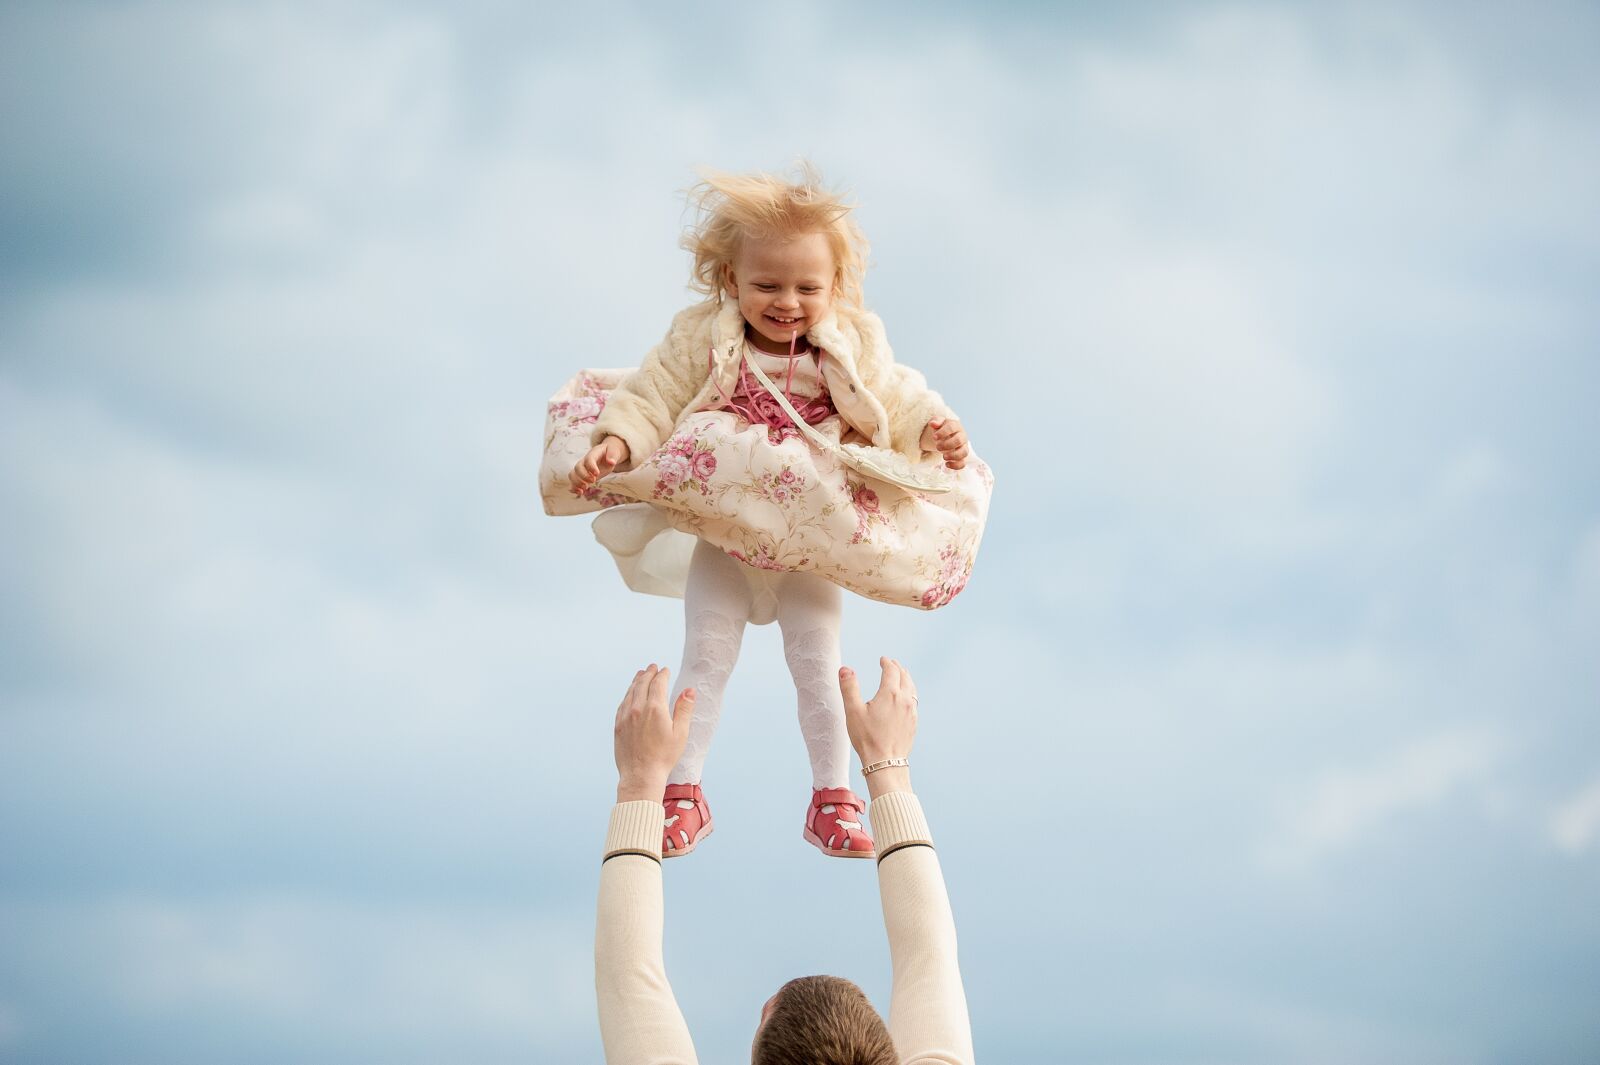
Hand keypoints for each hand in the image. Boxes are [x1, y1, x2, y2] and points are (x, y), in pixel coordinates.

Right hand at [571, 435, 629, 489]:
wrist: (607, 453)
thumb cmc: (610, 452)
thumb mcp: (614, 450)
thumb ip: (613, 455)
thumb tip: (611, 462)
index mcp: (593, 454)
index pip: (589, 459)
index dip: (591, 467)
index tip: (597, 474)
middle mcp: (585, 461)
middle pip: (578, 467)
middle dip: (583, 476)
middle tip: (593, 481)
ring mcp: (582, 468)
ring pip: (572, 475)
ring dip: (576, 483)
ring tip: (584, 489)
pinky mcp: (582, 476)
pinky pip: (573, 481)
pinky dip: (574, 487)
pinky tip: (580, 492)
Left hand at [613, 665, 695, 802]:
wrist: (641, 775)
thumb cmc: (664, 756)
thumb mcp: (680, 733)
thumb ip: (684, 709)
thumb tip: (689, 691)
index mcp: (655, 709)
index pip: (658, 683)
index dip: (663, 674)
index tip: (666, 670)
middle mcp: (637, 709)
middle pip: (642, 683)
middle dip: (649, 673)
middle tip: (653, 667)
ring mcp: (625, 716)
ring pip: (630, 692)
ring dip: (636, 681)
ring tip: (641, 674)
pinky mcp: (618, 725)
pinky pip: (622, 703)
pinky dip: (628, 694)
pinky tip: (630, 694)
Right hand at [839, 656, 917, 764]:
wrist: (885, 762)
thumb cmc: (867, 738)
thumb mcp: (853, 711)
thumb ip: (849, 688)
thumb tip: (845, 669)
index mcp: (890, 694)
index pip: (891, 670)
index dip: (886, 662)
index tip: (882, 659)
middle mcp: (904, 700)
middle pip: (905, 676)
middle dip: (897, 668)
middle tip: (891, 664)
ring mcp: (911, 712)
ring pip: (912, 688)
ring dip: (906, 678)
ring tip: (901, 676)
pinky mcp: (913, 723)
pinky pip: (914, 701)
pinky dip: (910, 692)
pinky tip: (905, 698)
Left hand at [920, 416, 969, 469]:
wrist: (947, 436)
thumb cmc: (942, 428)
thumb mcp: (938, 422)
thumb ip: (936, 421)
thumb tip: (932, 423)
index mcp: (956, 426)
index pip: (952, 427)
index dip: (943, 432)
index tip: (934, 437)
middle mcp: (962, 436)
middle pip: (959, 440)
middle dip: (947, 444)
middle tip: (937, 447)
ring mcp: (963, 447)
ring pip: (964, 452)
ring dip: (953, 456)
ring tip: (944, 457)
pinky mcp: (962, 457)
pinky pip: (963, 463)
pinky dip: (956, 466)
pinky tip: (946, 465)